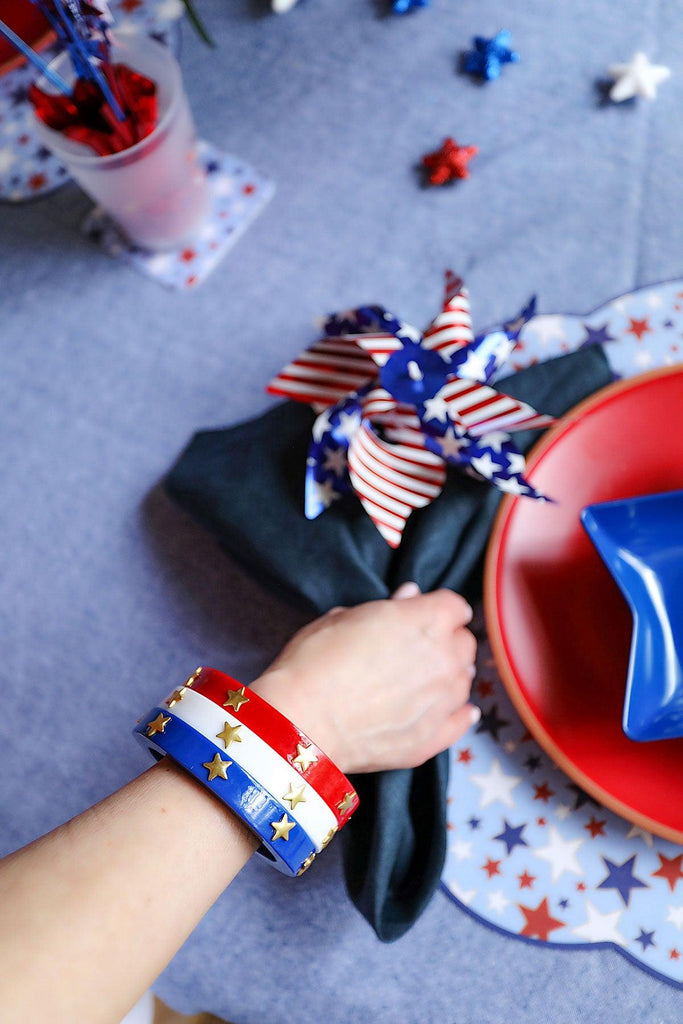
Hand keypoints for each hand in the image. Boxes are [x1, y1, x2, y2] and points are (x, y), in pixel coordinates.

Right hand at [252, 586, 478, 773]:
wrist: (301, 721)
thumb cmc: (314, 661)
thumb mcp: (343, 618)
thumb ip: (386, 608)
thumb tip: (408, 597)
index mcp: (426, 620)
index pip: (455, 606)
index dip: (438, 609)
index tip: (423, 616)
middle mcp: (445, 658)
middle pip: (465, 643)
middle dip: (446, 642)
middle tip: (418, 649)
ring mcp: (443, 701)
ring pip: (464, 681)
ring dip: (448, 677)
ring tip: (421, 682)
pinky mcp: (433, 738)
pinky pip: (462, 721)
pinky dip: (456, 714)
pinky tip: (443, 710)